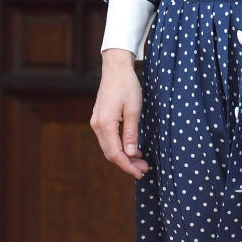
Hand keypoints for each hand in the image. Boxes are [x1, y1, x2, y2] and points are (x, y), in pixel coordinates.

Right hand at [90, 50, 148, 178]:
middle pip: (111, 153)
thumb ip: (131, 133)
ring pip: (109, 147)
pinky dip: (120, 146)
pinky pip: (108, 139)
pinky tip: (132, 148)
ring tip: (141, 160)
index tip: (140, 173)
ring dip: (124, 156)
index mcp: (105, 124)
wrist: (115, 68)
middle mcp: (97, 125)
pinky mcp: (100, 119)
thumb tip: (130, 153)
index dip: (128, 166)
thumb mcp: (134, 110)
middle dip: (127, 163)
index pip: (115, 153)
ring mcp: (97, 122)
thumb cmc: (127, 86)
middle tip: (144, 168)